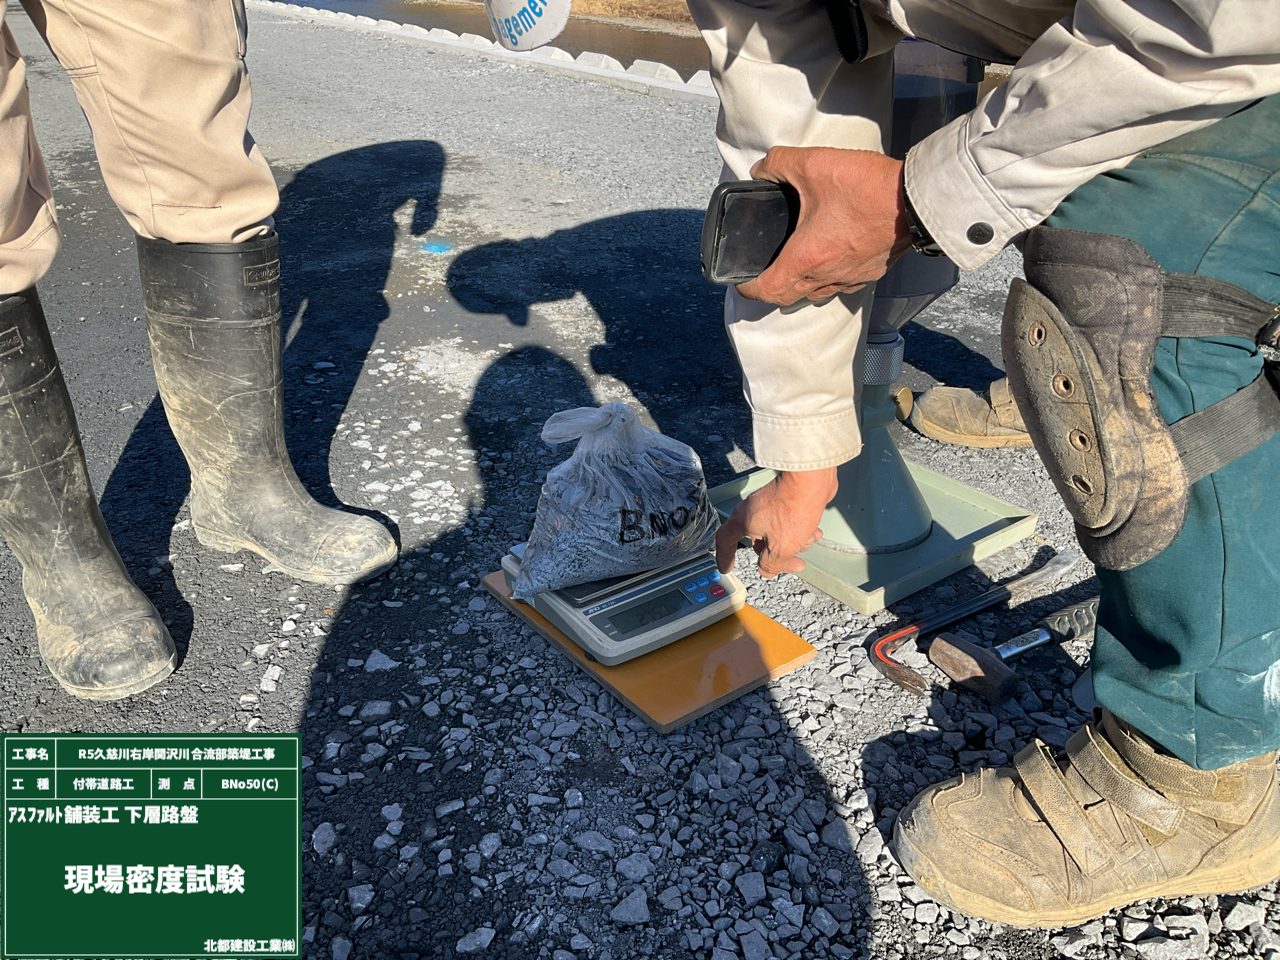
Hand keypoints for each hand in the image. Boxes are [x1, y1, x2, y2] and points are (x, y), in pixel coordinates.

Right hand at [715, 468, 837, 577]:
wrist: (813, 478)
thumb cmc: (793, 507)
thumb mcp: (781, 547)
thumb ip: (770, 563)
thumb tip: (766, 571)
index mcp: (743, 521)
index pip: (725, 541)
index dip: (725, 556)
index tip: (727, 567)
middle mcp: (752, 511)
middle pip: (758, 541)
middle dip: (777, 554)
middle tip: (791, 563)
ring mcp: (769, 504)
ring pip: (777, 532)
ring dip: (794, 542)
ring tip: (808, 540)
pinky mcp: (785, 500)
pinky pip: (788, 522)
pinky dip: (800, 530)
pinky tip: (814, 532)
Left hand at [738, 147, 911, 306]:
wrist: (917, 199)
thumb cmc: (867, 187)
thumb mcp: (813, 164)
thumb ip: (778, 163)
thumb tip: (761, 169)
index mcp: (807, 258)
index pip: (767, 291)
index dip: (748, 288)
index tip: (741, 279)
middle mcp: (828, 276)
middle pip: (788, 297)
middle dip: (771, 288)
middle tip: (763, 271)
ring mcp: (852, 278)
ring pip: (815, 294)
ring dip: (799, 284)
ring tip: (793, 262)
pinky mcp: (871, 272)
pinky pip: (840, 285)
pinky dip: (827, 278)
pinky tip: (829, 255)